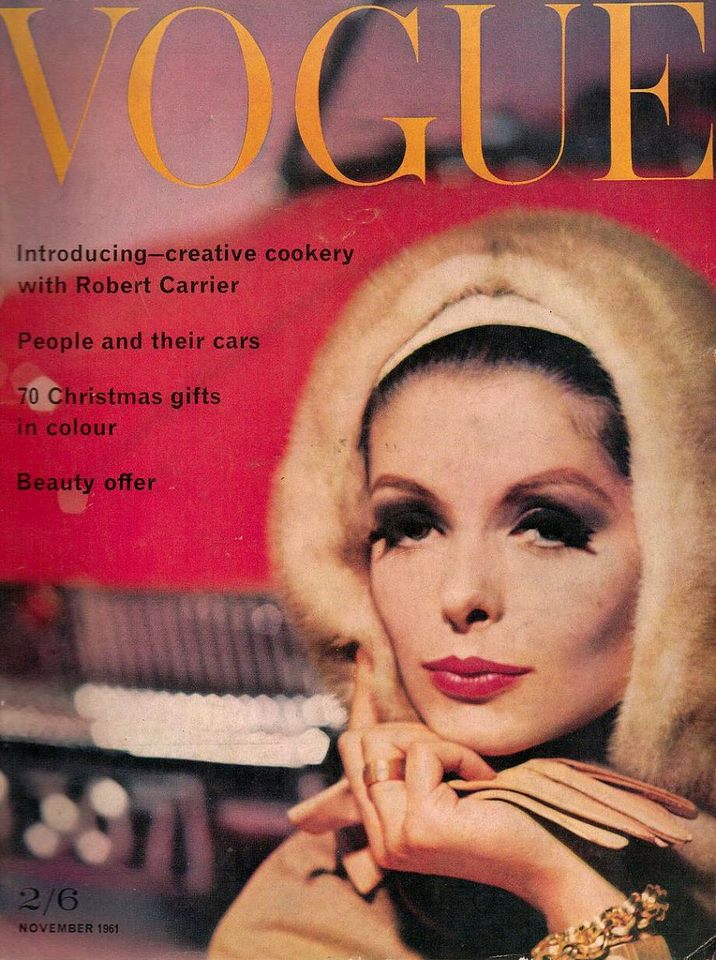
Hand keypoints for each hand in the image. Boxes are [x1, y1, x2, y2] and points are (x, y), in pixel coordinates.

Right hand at [339, 649, 626, 930]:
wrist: (551, 859)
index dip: (361, 699)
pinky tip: (484, 780)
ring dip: (438, 741)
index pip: (354, 752)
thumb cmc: (508, 809)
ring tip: (472, 770)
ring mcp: (396, 837)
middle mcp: (381, 839)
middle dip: (409, 728)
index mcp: (383, 828)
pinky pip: (424, 751)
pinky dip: (460, 754)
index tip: (366, 653)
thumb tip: (389, 685)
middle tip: (455, 751)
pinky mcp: (419, 826)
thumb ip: (413, 752)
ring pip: (387, 741)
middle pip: (361, 739)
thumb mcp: (450, 776)